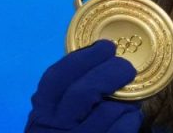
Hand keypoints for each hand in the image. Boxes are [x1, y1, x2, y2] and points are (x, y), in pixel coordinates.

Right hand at [26, 40, 141, 132]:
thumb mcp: (55, 120)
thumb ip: (68, 97)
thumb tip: (102, 61)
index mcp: (41, 115)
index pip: (56, 78)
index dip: (83, 58)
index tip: (105, 47)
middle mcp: (53, 130)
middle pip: (83, 92)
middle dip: (111, 73)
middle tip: (127, 67)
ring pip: (108, 112)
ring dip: (126, 101)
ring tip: (130, 100)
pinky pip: (121, 131)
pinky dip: (130, 121)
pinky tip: (130, 119)